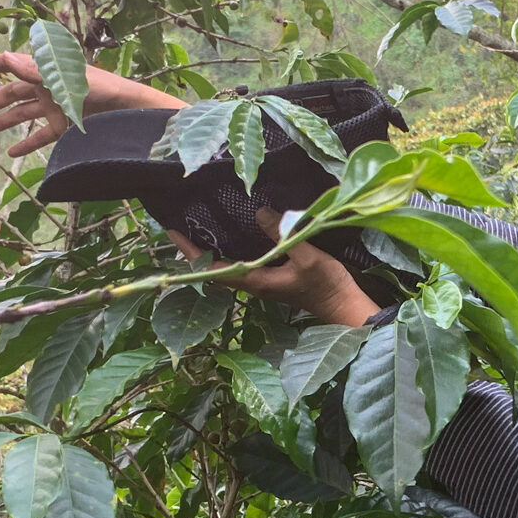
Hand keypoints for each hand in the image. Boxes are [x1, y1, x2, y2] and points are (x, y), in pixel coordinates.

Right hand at [0, 53, 186, 156]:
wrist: (132, 111)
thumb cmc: (103, 90)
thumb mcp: (64, 79)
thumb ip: (34, 71)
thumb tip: (6, 57)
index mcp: (45, 70)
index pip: (10, 64)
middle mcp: (48, 87)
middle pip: (12, 94)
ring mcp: (57, 107)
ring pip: (23, 115)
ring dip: (3, 124)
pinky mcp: (67, 127)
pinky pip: (42, 135)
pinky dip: (27, 143)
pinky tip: (11, 153)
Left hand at [167, 209, 381, 326]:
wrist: (343, 305)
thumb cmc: (326, 285)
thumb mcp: (306, 255)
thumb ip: (283, 235)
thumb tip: (259, 212)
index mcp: (255, 281)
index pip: (214, 269)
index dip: (191, 253)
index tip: (173, 234)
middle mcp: (253, 284)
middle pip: (215, 269)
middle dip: (196, 251)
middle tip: (180, 226)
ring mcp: (262, 282)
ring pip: (228, 267)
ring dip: (212, 251)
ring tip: (199, 227)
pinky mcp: (271, 277)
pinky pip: (243, 263)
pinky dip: (231, 250)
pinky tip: (232, 234)